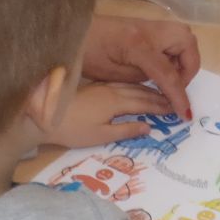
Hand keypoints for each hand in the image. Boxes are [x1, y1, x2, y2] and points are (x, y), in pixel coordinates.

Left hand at [43, 82, 169, 148]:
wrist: (42, 116)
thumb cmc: (71, 130)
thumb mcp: (100, 135)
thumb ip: (126, 130)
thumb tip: (148, 127)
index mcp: (115, 102)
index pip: (146, 103)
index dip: (162, 107)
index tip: (177, 110)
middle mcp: (112, 90)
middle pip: (142, 91)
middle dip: (160, 96)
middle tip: (175, 102)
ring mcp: (102, 86)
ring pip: (132, 86)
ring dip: (149, 90)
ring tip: (162, 95)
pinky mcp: (94, 87)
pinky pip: (122, 83)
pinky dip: (135, 86)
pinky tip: (137, 88)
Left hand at [82, 16, 200, 119]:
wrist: (71, 31)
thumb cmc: (84, 54)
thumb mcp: (112, 75)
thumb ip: (143, 79)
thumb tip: (165, 85)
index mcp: (138, 45)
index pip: (169, 74)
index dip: (179, 96)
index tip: (185, 114)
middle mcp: (150, 30)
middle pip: (187, 45)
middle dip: (188, 68)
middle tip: (175, 85)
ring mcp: (149, 24)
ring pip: (185, 37)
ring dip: (184, 58)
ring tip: (170, 76)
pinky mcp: (147, 25)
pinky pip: (173, 37)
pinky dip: (175, 52)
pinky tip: (161, 66)